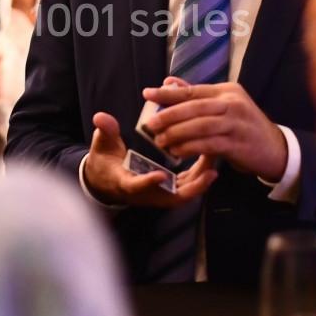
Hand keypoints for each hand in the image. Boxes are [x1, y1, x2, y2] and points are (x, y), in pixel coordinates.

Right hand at [82, 112, 216, 207]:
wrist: (107, 181)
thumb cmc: (105, 163)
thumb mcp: (102, 146)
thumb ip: (105, 132)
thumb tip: (100, 118)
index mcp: (126, 183)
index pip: (136, 186)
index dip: (147, 182)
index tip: (160, 174)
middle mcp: (145, 194)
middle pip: (172, 198)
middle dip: (193, 187)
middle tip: (209, 170)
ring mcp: (159, 194)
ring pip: (184, 193)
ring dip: (201, 179)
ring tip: (214, 157)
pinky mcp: (168, 190)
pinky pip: (187, 186)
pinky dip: (200, 176)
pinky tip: (210, 158)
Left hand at [141, 78, 287, 181]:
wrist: (276, 149)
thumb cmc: (245, 127)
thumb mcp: (225, 107)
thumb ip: (198, 96)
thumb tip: (169, 82)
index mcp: (228, 91)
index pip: (193, 90)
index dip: (168, 93)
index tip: (147, 93)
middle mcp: (233, 103)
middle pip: (194, 107)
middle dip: (169, 115)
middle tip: (150, 124)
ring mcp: (236, 123)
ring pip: (199, 126)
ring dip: (176, 134)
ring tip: (160, 141)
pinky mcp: (237, 143)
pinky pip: (208, 144)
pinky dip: (190, 148)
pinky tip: (177, 152)